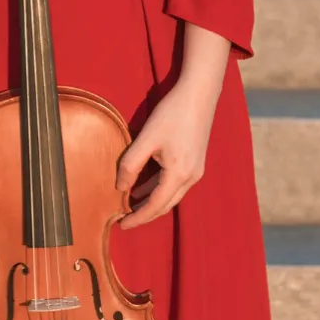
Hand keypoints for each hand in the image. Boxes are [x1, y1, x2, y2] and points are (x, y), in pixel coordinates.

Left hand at [116, 79, 218, 228]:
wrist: (199, 94)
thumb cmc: (172, 113)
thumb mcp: (146, 139)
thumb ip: (130, 165)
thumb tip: (120, 187)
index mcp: (178, 175)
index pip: (155, 206)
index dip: (137, 218)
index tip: (121, 225)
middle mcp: (191, 177)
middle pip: (165, 205)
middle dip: (145, 214)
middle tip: (125, 220)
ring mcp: (196, 170)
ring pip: (171, 195)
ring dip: (151, 201)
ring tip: (130, 205)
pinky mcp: (196, 162)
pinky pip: (175, 183)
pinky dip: (159, 188)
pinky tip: (144, 185)